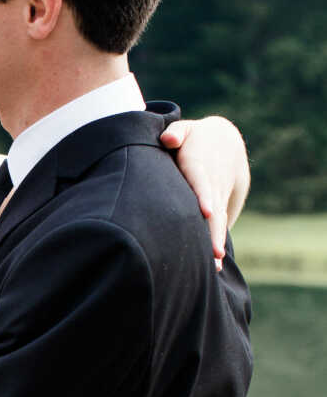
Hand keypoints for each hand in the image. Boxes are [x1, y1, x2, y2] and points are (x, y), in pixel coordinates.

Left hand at [160, 116, 250, 268]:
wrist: (227, 141)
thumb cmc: (196, 137)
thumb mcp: (186, 129)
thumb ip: (176, 132)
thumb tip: (168, 139)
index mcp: (200, 165)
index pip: (201, 181)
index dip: (204, 195)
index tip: (207, 211)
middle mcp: (212, 183)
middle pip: (213, 208)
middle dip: (214, 231)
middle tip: (213, 254)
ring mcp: (218, 196)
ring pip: (218, 221)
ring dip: (216, 242)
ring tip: (215, 267)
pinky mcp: (220, 206)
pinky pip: (220, 225)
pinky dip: (216, 242)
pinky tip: (215, 267)